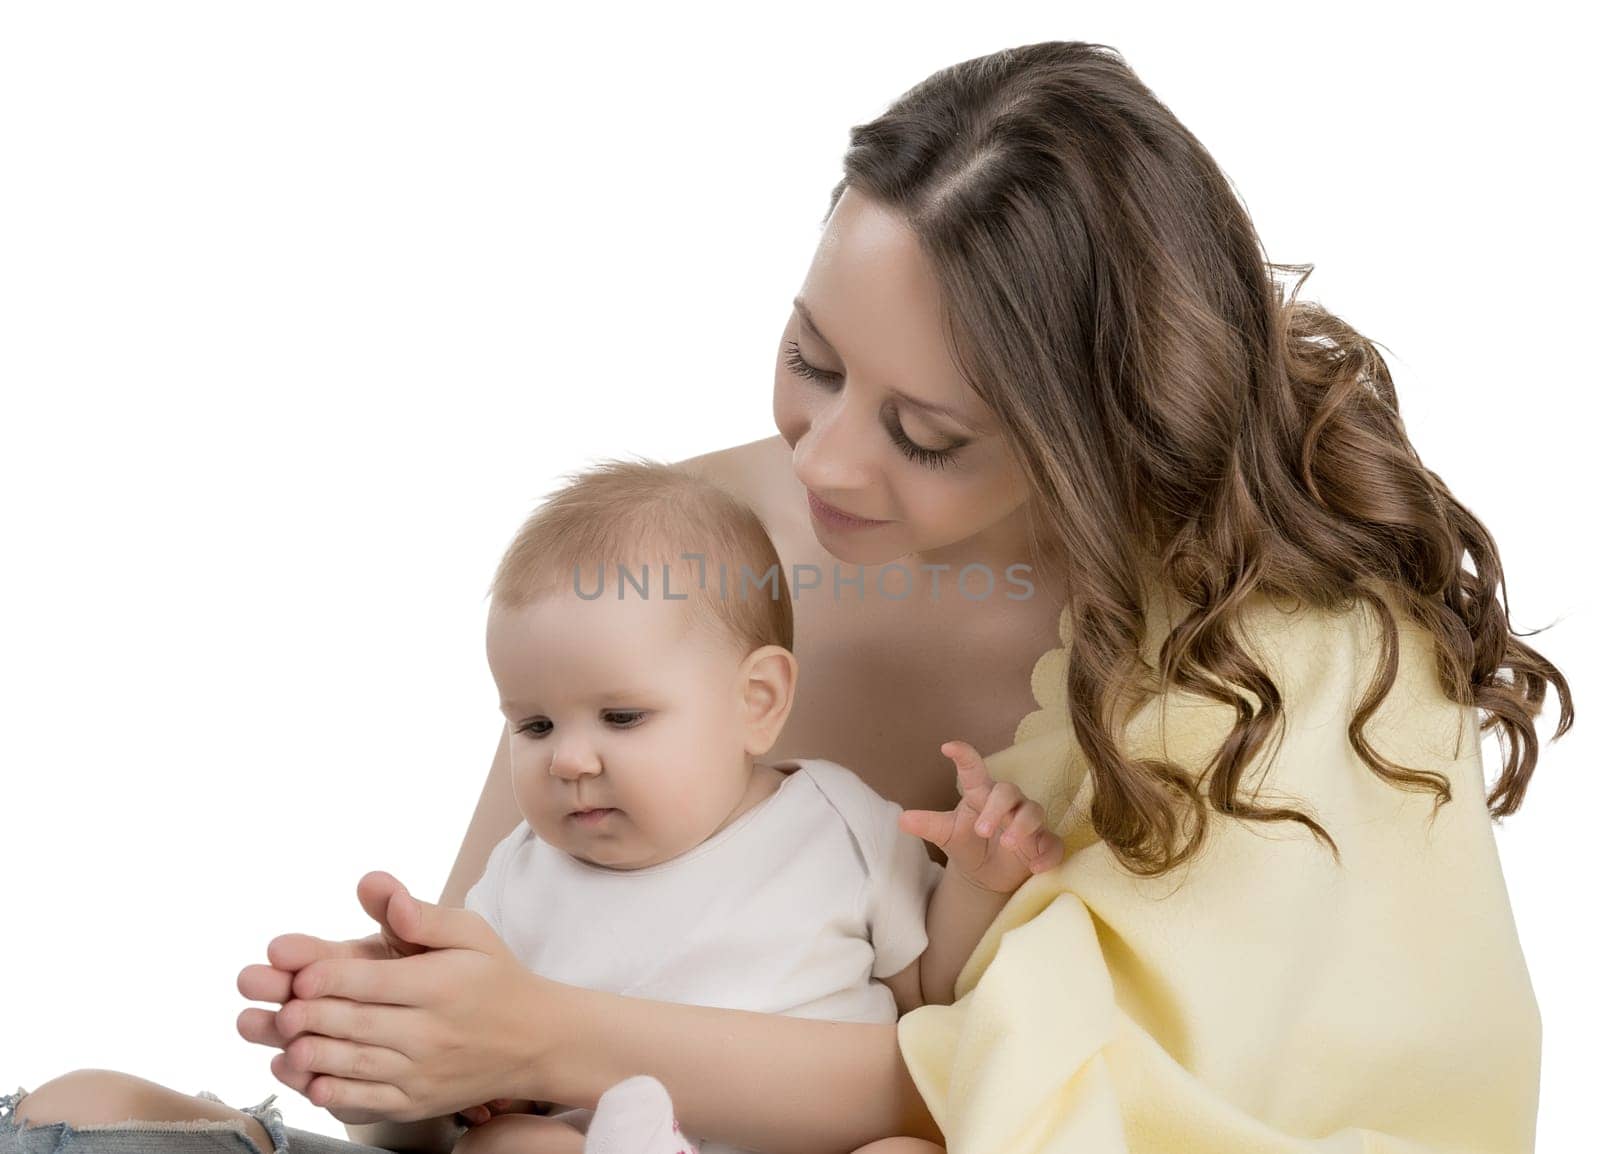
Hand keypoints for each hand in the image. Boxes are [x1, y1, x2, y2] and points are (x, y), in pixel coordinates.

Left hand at [239, 870, 558, 1122]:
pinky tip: (306, 1079)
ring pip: (357, 1066)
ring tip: (282, 1042)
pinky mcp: (416, 1102)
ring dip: (313, 1056)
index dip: (331, 979)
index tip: (298, 975)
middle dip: (310, 1016)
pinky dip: (332, 1094)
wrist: (533, 1041)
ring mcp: (422, 1073)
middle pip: (358, 1025)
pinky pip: (367, 1102)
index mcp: (441, 985)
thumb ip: (423, 915)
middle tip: (276, 1008)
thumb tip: (381, 890)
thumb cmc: (494, 977)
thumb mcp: (471, 933)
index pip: (375, 982)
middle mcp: (432, 1032)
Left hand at [899, 740, 1065, 893]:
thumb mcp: (947, 834)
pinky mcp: (1043, 844)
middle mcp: (1007, 803)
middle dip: (996, 809)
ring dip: (1023, 827)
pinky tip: (1035, 867)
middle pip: (1008, 791)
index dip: (964, 755)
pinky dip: (1046, 854)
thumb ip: (929, 825)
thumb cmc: (969, 843)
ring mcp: (1028, 822)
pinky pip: (1052, 843)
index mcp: (980, 794)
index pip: (973, 769)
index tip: (948, 747)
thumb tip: (902, 820)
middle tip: (980, 829)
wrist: (987, 875)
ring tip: (1008, 845)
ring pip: (1033, 812)